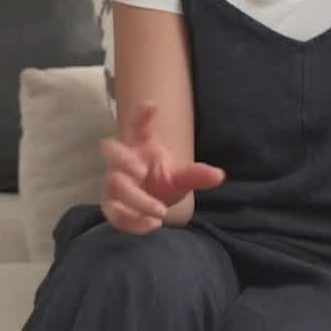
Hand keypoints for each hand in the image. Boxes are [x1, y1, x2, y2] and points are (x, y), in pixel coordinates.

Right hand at [98, 102, 224, 234]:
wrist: (151, 207)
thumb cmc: (161, 184)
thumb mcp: (181, 178)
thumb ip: (196, 175)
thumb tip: (220, 175)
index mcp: (139, 147)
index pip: (137, 126)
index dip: (141, 115)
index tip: (153, 106)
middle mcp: (122, 161)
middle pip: (112, 150)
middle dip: (124, 159)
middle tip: (143, 172)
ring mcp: (113, 182)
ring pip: (115, 184)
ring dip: (137, 198)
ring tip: (160, 211)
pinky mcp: (111, 205)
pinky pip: (114, 212)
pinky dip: (133, 221)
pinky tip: (154, 225)